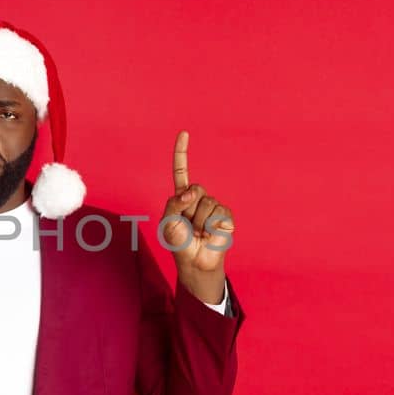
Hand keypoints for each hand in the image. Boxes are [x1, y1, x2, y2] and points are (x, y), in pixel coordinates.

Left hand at [160, 130, 234, 303]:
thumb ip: (174, 203)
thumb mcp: (168, 222)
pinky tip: (209, 235)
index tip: (184, 133)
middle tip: (188, 226)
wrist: (195, 261)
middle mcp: (198, 198)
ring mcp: (213, 206)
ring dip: (199, 221)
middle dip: (189, 208)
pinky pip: (218, 214)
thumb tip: (193, 192)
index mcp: (182, 196)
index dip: (182, 152)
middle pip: (196, 188)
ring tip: (198, 233)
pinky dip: (211, 226)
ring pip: (207, 203)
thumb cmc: (179, 242)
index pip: (181, 170)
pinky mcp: (226, 216)